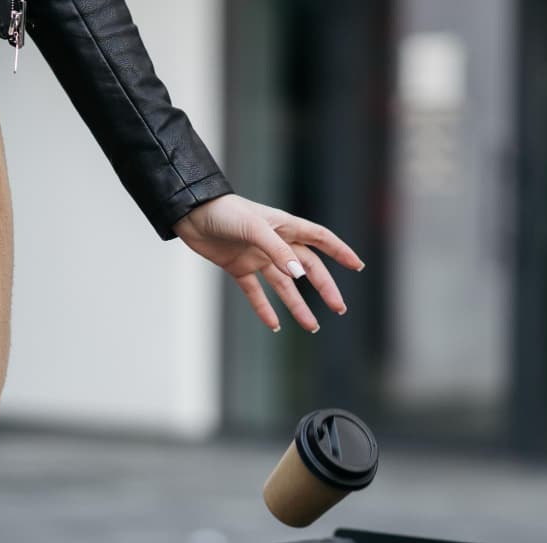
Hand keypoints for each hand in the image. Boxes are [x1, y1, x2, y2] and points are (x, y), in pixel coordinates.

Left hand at [172, 193, 364, 332]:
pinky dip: (264, 309)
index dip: (340, 251)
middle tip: (339, 308)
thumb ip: (278, 251)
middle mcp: (275, 243)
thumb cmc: (224, 212)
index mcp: (284, 226)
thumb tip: (300, 275)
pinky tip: (275, 325)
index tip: (357, 266)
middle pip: (307, 268)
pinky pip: (256, 292)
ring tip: (311, 326)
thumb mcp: (255, 228)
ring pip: (284, 285)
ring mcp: (257, 256)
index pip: (320, 239)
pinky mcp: (238, 267)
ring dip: (298, 305)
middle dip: (324, 287)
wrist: (189, 214)